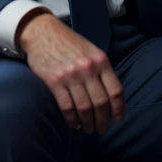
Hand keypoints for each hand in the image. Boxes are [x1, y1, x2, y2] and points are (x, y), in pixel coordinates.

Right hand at [16, 10, 124, 134]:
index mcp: (101, 61)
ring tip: (88, 129)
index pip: (116, 91)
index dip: (119, 109)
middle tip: (101, 129)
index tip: (118, 119)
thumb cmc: (69, 43)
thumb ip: (101, 69)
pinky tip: (74, 124)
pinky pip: (67, 107)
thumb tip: (110, 95)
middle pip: (101, 103)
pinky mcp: (54, 81)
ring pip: (84, 108)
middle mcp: (88, 69)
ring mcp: (71, 76)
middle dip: (102, 121)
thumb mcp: (91, 50)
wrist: (42, 32)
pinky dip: (71, 119)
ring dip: (87, 123)